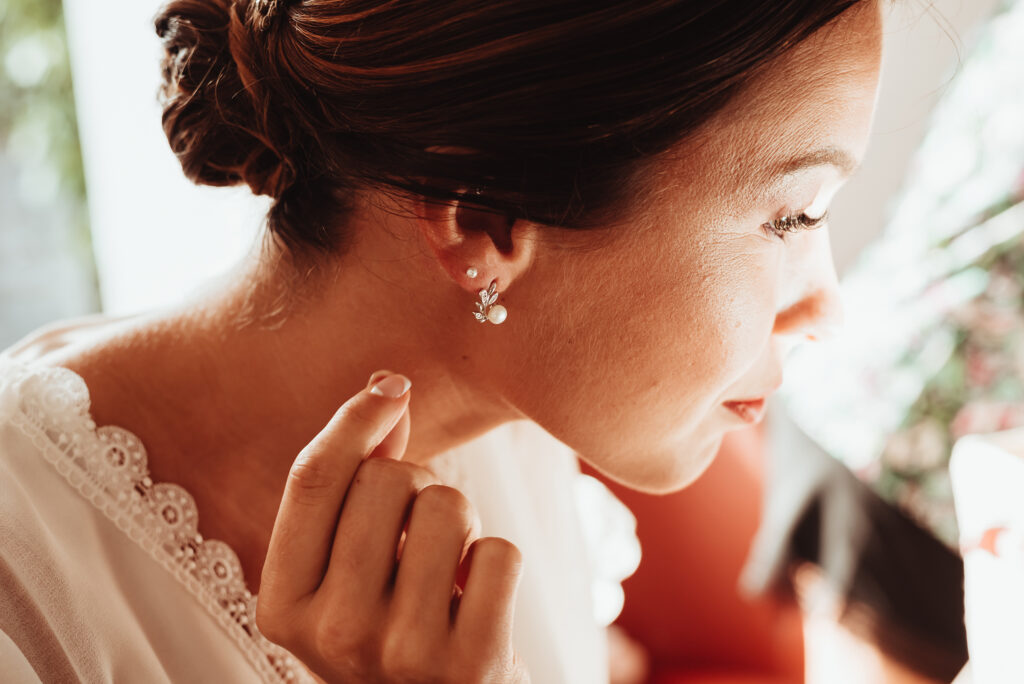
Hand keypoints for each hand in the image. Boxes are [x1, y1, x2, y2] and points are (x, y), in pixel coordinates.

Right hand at [255, 371, 529, 682]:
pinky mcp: (470, 667)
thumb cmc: (390, 634)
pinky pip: (500, 552)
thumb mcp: (347, 575)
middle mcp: (331, 634)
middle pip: (385, 479)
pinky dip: (497, 564)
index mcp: (284, 607)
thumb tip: (385, 389)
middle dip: (416, 484)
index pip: (312, 480)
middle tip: (418, 539)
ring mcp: (400, 654)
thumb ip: (352, 488)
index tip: (392, 388)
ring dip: (461, 524)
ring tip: (449, 573)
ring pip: (447, 505)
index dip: (354, 418)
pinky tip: (478, 604)